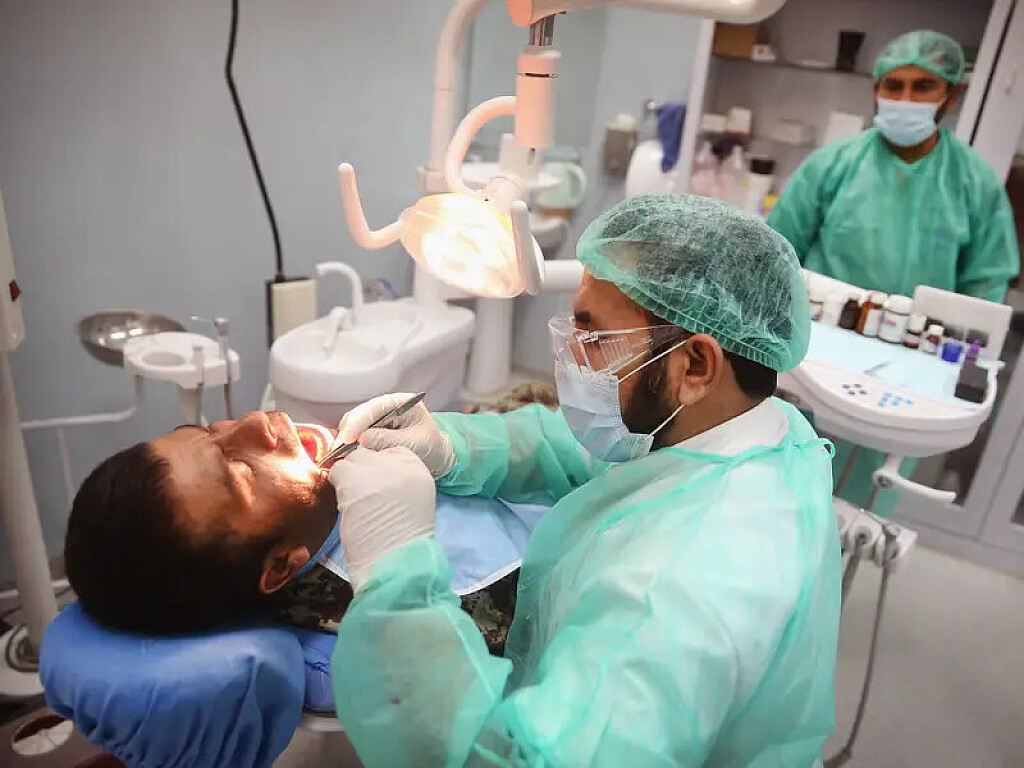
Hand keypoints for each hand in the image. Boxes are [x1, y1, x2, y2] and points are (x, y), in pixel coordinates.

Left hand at [329, 447, 435, 591]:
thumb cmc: (405, 541)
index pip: (390, 452)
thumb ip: (399, 482)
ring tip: (353, 503)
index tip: (378, 489)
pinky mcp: (353, 478)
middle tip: (362, 497)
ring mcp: (374, 468)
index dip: (379, 469)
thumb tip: (375, 477)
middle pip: (369, 455)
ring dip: (348, 479)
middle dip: (363, 473)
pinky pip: (336, 471)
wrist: (396, 560)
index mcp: (418, 467)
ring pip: (351, 461)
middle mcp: (398, 462)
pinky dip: (337, 487)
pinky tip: (345, 505)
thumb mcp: (415, 502)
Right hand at [338, 392, 455, 478]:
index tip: (348, 437)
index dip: (359, 421)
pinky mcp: (375, 430)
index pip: (376, 407)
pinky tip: (344, 452)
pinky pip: (358, 433)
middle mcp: (389, 407)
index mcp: (403, 403)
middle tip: (338, 448)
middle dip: (349, 429)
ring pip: (356, 423)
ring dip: (347, 436)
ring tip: (338, 452)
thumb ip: (388, 439)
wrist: (438, 457)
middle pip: (362, 413)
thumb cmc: (431, 447)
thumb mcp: (413, 444)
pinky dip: (350, 442)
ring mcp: (381, 418)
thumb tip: (362, 438)